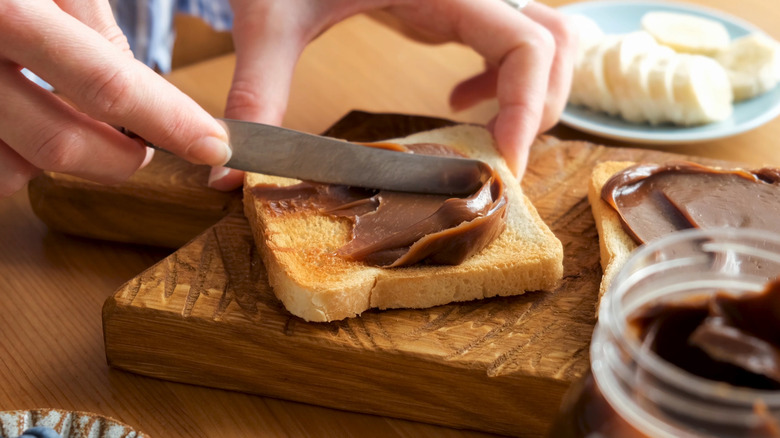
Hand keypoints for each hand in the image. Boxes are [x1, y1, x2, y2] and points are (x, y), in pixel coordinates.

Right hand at [0, 0, 230, 197]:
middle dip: (121, 159)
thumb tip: (132, 80)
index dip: (169, 121)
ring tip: (83, 127)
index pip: (105, 82)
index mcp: (3, 11)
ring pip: (14, 172)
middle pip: (62, 146)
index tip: (214, 146)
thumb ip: (89, 21)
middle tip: (146, 149)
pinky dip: (18, 161)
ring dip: (65, 163)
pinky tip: (32, 125)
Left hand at [209, 0, 575, 188]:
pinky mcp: (458, 3)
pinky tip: (457, 101)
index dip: (530, 109)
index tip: (504, 166)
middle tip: (494, 161)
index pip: (528, 45)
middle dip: (538, 109)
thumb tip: (229, 172)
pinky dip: (504, 79)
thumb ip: (257, 91)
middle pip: (556, 47)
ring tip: (478, 126)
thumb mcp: (273, 18)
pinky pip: (515, 39)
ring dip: (531, 91)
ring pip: (548, 40)